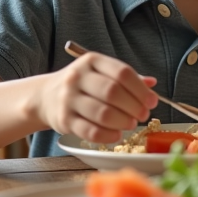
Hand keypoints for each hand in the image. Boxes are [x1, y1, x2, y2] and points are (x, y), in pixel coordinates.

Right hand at [39, 50, 157, 143]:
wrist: (45, 96)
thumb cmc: (82, 85)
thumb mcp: (101, 73)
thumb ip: (126, 78)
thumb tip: (152, 84)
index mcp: (91, 61)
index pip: (122, 72)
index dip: (141, 89)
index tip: (152, 101)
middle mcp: (78, 77)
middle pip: (113, 92)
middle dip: (134, 106)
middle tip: (143, 115)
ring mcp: (68, 99)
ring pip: (103, 113)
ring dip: (123, 121)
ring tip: (131, 124)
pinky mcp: (64, 120)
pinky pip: (90, 131)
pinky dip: (109, 135)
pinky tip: (117, 134)